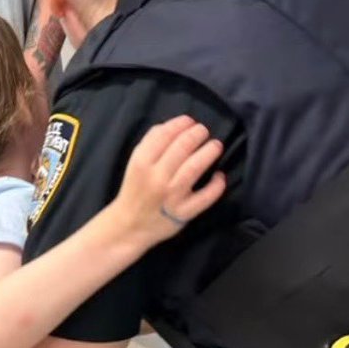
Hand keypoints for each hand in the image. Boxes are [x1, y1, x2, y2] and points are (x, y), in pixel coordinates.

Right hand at [108, 116, 226, 246]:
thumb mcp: (135, 163)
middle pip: (182, 147)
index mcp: (142, 163)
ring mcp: (171, 196)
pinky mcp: (184, 213)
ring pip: (194, 168)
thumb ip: (150, 143)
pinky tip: (219, 176)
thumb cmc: (135, 190)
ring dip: (209, 152)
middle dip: (197, 134)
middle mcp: (156, 178)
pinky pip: (206, 196)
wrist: (129, 226)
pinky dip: (217, 185)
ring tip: (215, 146)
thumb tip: (173, 125)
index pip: (164, 135)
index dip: (181, 124)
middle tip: (204, 131)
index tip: (189, 121)